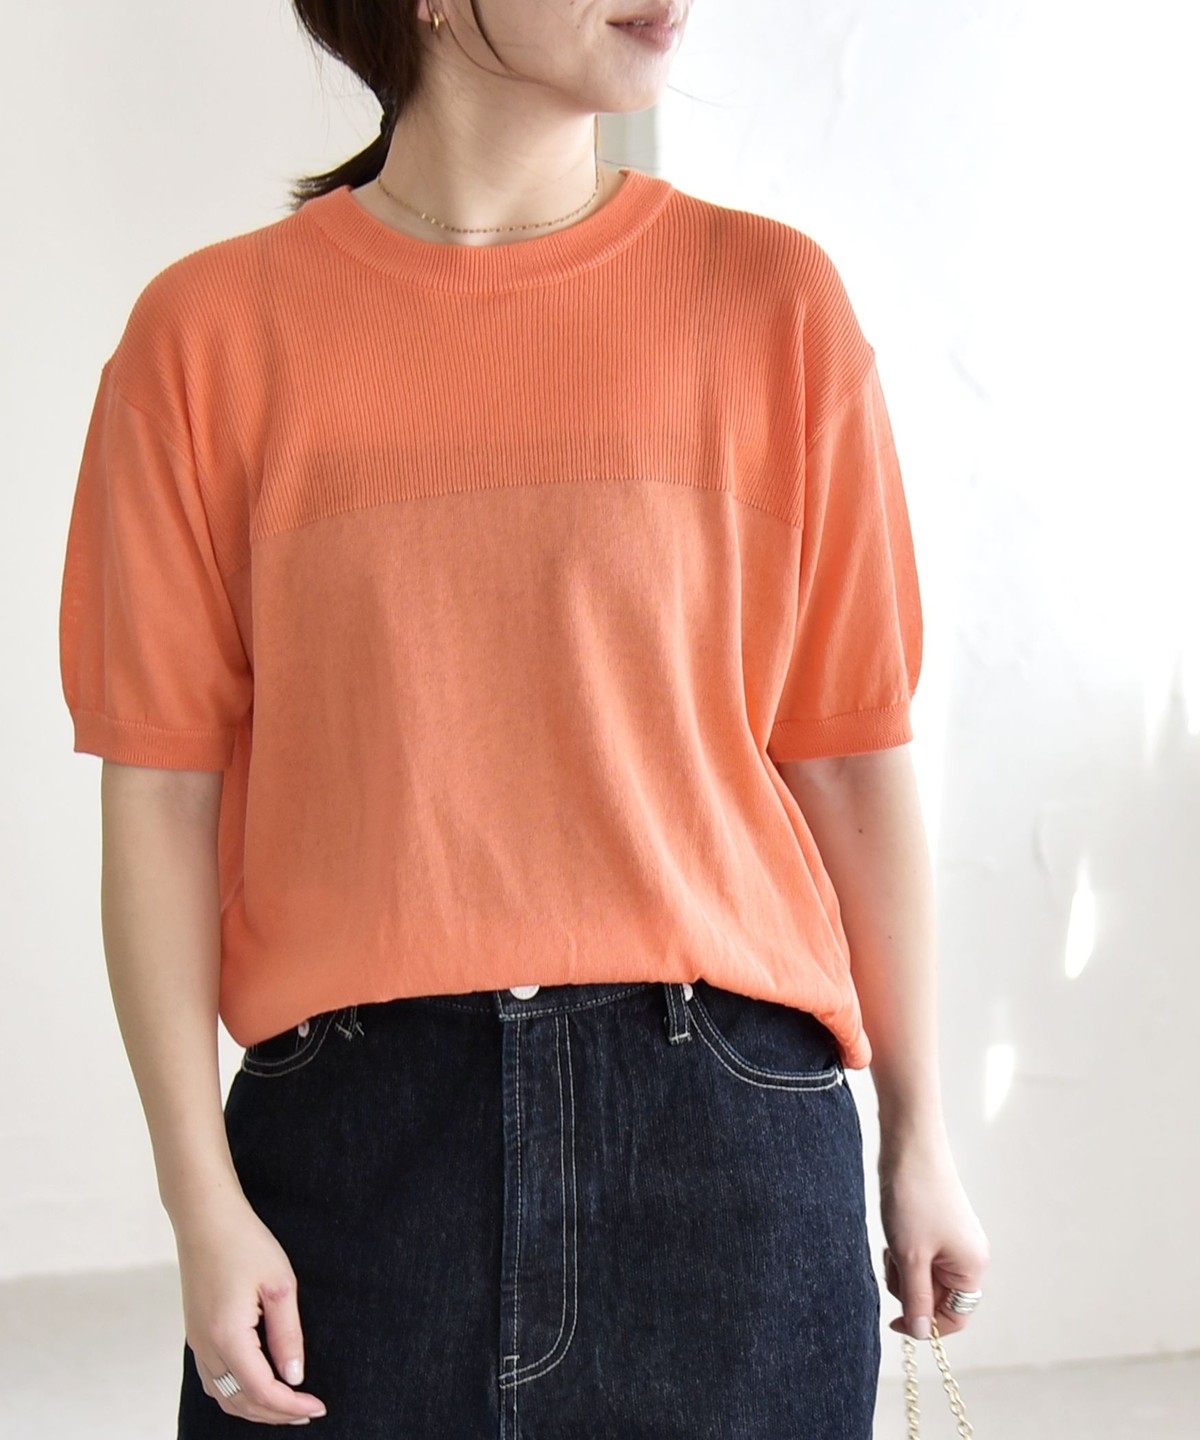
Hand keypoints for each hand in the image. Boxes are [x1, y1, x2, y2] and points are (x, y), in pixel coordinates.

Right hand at [174, 1195, 328, 1424]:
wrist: (206, 1218)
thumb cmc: (245, 1243)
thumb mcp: (279, 1286)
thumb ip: (288, 1335)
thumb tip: (294, 1377)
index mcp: (228, 1337)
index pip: (261, 1391)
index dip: (290, 1406)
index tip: (318, 1406)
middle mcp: (206, 1348)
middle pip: (240, 1401)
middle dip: (275, 1414)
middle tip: (308, 1412)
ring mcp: (196, 1342)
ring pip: (223, 1395)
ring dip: (255, 1407)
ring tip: (287, 1406)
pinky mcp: (195, 1333)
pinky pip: (213, 1380)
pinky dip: (236, 1393)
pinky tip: (257, 1387)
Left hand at [878, 1134, 989, 1339]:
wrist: (909, 1144)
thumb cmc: (913, 1198)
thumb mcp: (910, 1256)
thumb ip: (916, 1298)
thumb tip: (922, 1333)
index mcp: (972, 1267)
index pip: (954, 1317)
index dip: (924, 1324)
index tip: (893, 1320)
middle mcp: (969, 1255)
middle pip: (937, 1296)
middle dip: (909, 1287)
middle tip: (894, 1261)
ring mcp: (954, 1239)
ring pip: (923, 1274)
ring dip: (903, 1267)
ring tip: (894, 1240)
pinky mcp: (938, 1224)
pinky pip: (919, 1253)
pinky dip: (903, 1249)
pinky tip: (895, 1229)